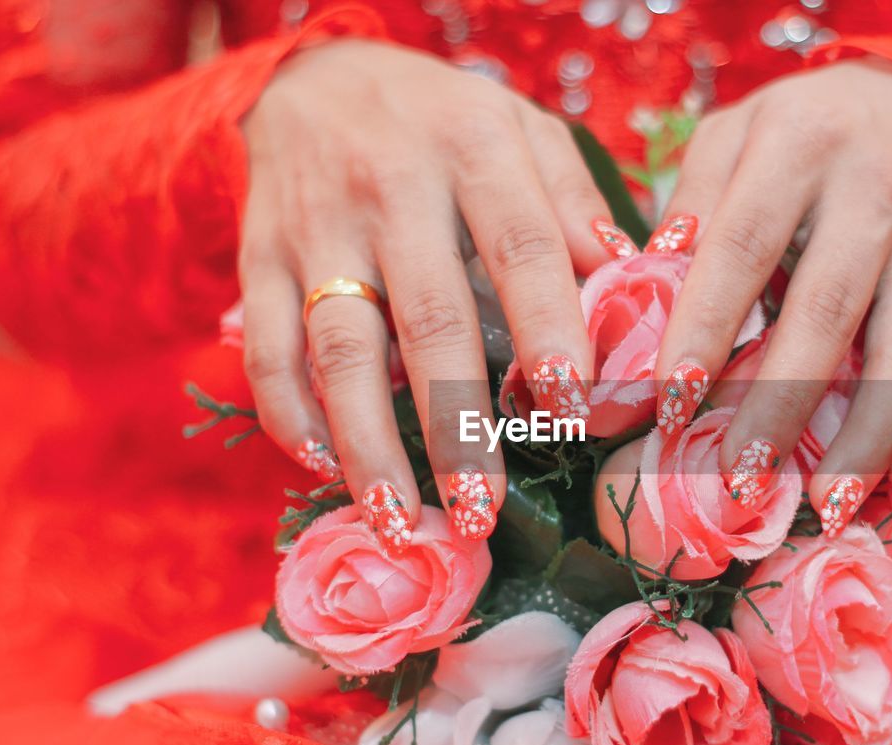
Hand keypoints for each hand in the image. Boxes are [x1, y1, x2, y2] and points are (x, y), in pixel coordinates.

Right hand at [238, 39, 612, 547]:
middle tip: (483, 511)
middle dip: (457, 422)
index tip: (576, 406)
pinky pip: (268, 346)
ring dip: (369, 442)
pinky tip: (321, 466)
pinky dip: (289, 412)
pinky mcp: (260, 259)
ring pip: (341, 347)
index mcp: (474, 150)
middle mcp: (392, 188)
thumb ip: (573, 203)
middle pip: (429, 316)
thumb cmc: (444, 123)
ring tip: (401, 520)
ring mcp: (317, 228)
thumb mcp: (521, 130)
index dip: (549, 326)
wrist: (313, 78)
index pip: (520, 244)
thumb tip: (632, 288)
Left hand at [654, 60, 891, 533]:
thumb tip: (644, 297)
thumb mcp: (734, 135)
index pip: (742, 246)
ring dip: (868, 439)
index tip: (668, 406)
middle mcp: (878, 188)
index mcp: (800, 144)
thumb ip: (691, 207)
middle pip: (828, 311)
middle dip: (782, 406)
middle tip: (742, 481)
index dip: (704, 330)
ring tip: (828, 506)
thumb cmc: (801, 132)